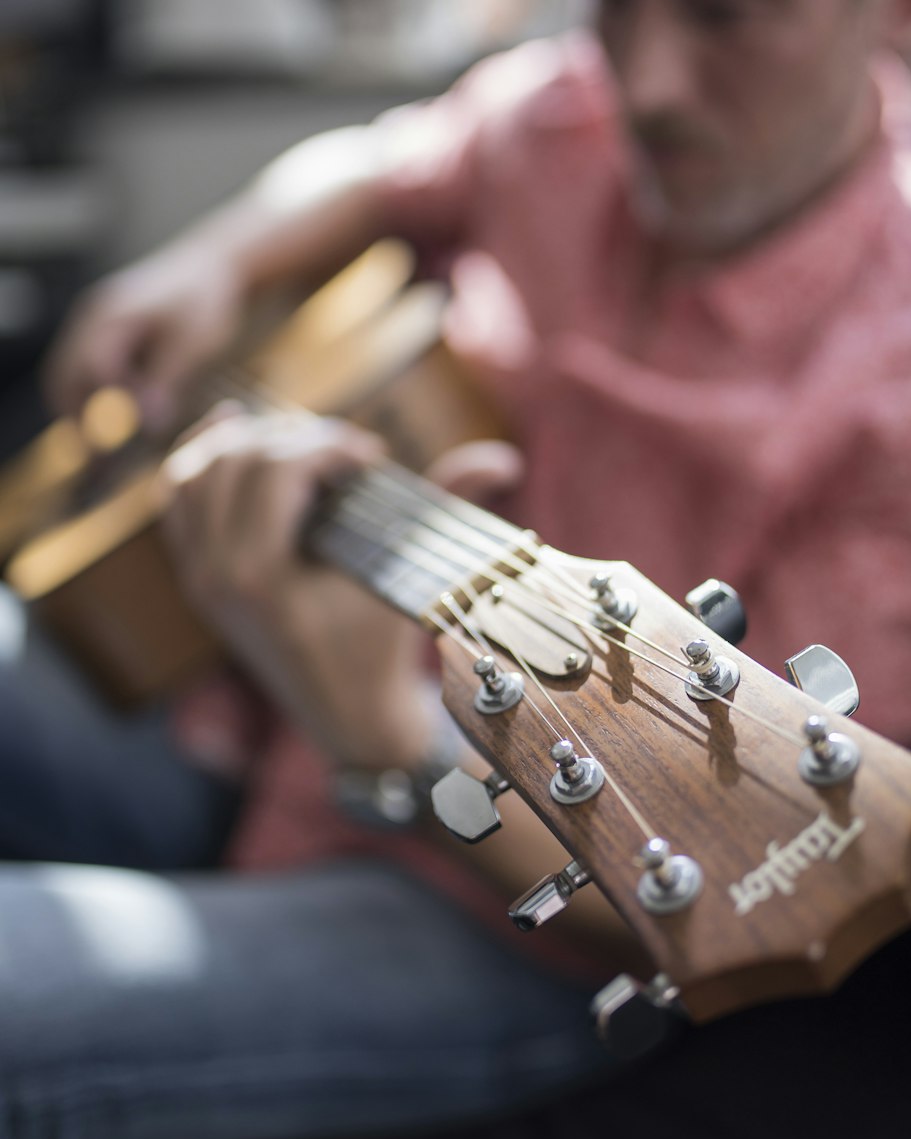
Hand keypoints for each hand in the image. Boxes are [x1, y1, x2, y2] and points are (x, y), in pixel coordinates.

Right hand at [44, 243, 247, 433]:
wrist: (210, 266)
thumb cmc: (205, 302)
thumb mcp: (192, 342)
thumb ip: (167, 379)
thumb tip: (149, 421)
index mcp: (112, 317)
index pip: (93, 370)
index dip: (105, 407)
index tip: (123, 436)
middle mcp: (92, 319)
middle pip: (66, 376)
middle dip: (78, 416)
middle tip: (98, 456)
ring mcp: (92, 324)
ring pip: (67, 374)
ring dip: (78, 409)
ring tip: (99, 448)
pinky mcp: (102, 332)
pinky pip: (81, 369)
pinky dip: (88, 396)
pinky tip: (110, 421)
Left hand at [160, 405, 522, 770]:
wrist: (348, 716)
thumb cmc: (382, 649)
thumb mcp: (411, 577)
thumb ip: (449, 507)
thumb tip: (503, 459)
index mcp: (259, 574)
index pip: (277, 470)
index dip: (326, 445)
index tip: (371, 458)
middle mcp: (215, 573)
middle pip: (237, 460)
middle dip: (295, 439)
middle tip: (345, 453)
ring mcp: (198, 575)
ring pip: (196, 472)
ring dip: (246, 440)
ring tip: (299, 437)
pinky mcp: (197, 575)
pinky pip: (179, 499)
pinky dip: (201, 456)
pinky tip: (231, 422)